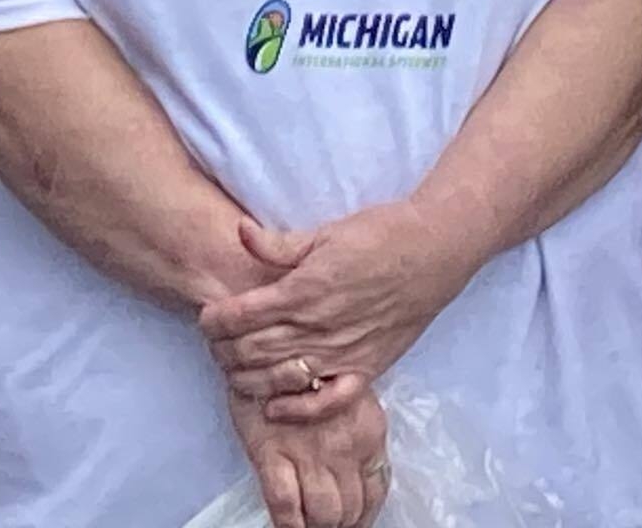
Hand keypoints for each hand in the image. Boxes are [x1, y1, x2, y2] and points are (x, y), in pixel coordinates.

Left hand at [203, 205, 469, 427]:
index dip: (216, 320)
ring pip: (282, 377)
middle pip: (255, 349)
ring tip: (233, 373)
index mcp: (305, 287)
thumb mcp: (326, 231)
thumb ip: (279, 243)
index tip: (206, 318)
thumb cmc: (381, 234)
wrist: (435, 252)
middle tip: (212, 347)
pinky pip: (327, 399)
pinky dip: (299, 409)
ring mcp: (343, 352)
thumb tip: (240, 233)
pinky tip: (277, 409)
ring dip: (250, 379)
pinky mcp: (366, 368)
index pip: (243, 314)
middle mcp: (319, 325)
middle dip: (225, 350)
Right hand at [226, 374, 389, 527]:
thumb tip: (360, 465)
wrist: (267, 336)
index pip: (376, 489)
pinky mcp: (273, 455)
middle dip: (343, 524)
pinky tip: (288, 525)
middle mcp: (347, 447)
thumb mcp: (350, 388)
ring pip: (324, 515)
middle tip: (332, 525)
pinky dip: (289, 524)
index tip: (356, 520)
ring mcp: (310, 454)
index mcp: (371, 429)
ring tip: (311, 526)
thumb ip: (359, 426)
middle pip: (351, 508)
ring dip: (319, 527)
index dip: (366, 513)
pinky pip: (285, 507)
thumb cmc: (309, 358)